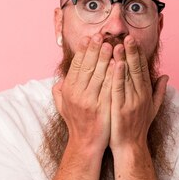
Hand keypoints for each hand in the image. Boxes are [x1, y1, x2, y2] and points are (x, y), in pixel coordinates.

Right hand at [52, 34, 114, 154]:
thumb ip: (60, 92)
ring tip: (111, 44)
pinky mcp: (102, 108)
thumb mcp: (63, 107)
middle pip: (87, 67)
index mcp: (69, 91)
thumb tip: (59, 81)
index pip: (76, 66)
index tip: (89, 38)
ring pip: (98, 75)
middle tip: (101, 35)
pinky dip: (114, 75)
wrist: (86, 144)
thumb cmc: (77, 124)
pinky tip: (119, 64)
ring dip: (105, 58)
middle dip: (94, 50)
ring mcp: (90, 102)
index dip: (83, 51)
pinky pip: (109, 88)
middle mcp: (77, 95)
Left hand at [109, 36, 167, 151]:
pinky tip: (116, 64)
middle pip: (137, 69)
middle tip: (128, 36)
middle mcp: (141, 95)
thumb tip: (167, 76)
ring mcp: (132, 102)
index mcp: (146, 93)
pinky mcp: (121, 108)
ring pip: (128, 76)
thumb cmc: (138, 127)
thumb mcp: (152, 108)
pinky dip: (118, 75)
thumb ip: (159, 91)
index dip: (139, 54)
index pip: (143, 69)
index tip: (134, 39)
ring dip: (124, 59)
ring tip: (119, 44)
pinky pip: (119, 89)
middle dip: (133, 52)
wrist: (130, 147)